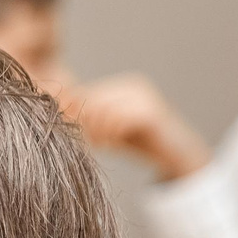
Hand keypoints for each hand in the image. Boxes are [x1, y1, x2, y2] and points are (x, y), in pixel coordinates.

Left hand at [60, 74, 209, 180]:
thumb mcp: (111, 132)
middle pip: (92, 101)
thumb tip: (60, 126)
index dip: (74, 115)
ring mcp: (142, 96)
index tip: (73, 135)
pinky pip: (120, 120)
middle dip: (83, 124)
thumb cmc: (141, 143)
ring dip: (95, 131)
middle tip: (85, 142)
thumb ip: (92, 126)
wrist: (177, 153)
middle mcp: (132, 85)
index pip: (87, 95)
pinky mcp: (151, 111)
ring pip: (103, 110)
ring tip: (99, 144)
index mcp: (121, 87)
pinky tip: (109, 144)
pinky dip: (110, 134)